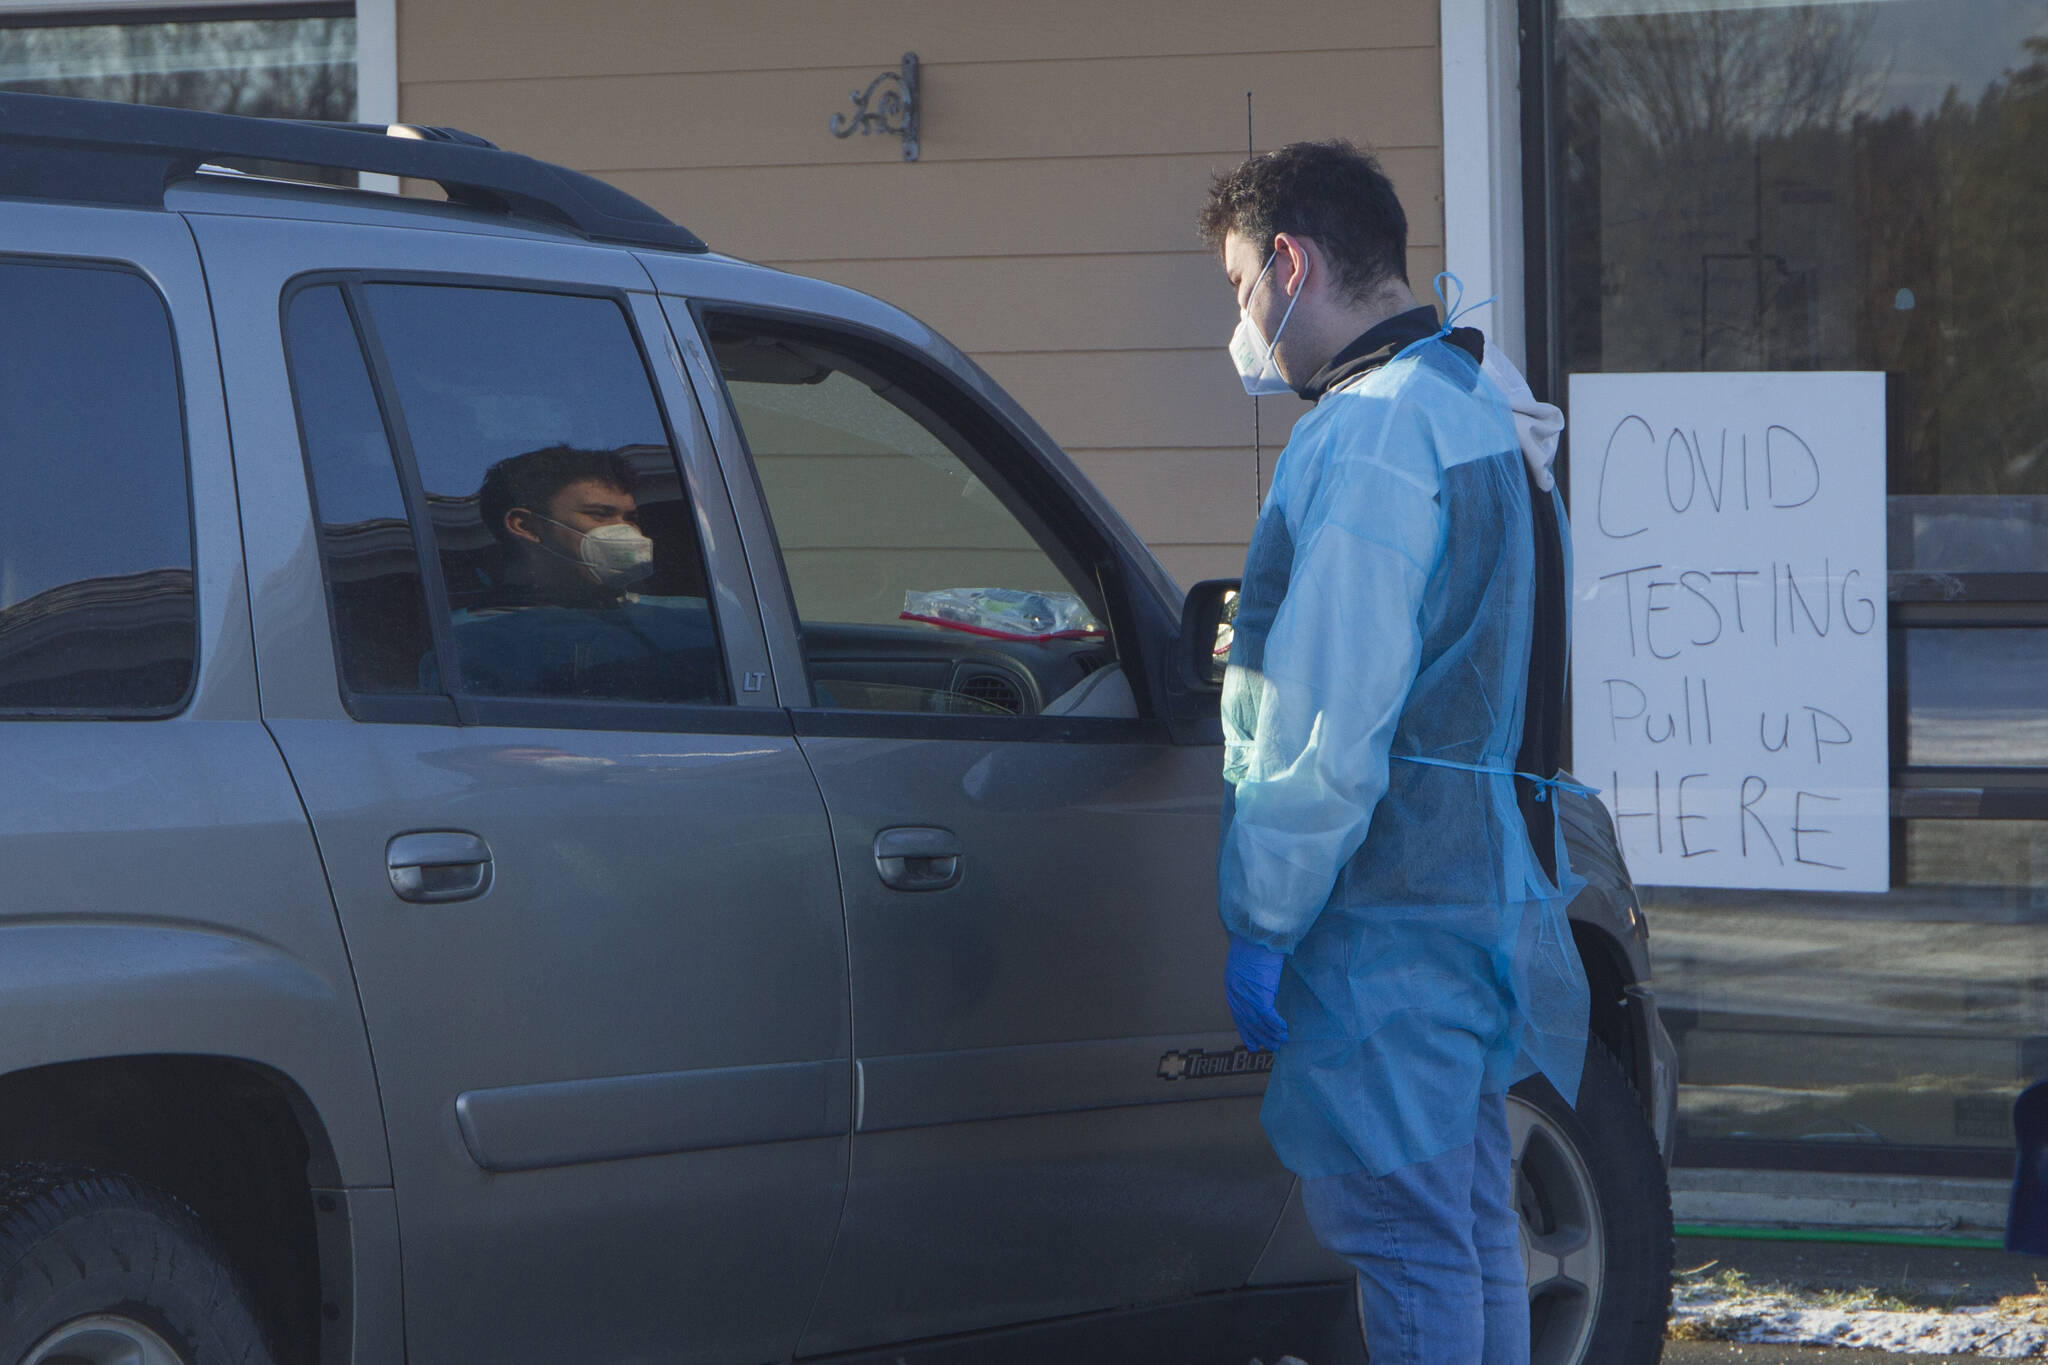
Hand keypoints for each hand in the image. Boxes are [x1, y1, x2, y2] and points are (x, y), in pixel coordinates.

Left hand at [1224, 933, 1288, 1051]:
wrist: (1258, 934)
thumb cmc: (1255, 944)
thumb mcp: (1246, 964)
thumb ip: (1248, 979)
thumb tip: (1258, 986)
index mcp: (1231, 986)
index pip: (1238, 1015)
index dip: (1247, 1031)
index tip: (1253, 1043)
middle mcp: (1236, 993)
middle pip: (1248, 1022)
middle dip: (1260, 1036)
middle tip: (1271, 1046)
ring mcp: (1246, 995)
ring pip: (1258, 1022)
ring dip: (1271, 1033)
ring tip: (1280, 1041)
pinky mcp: (1259, 993)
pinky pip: (1268, 1016)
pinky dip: (1276, 1025)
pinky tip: (1283, 1030)